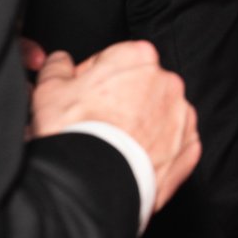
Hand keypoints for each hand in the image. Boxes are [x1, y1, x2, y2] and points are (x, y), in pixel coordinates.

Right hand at [29, 40, 200, 213]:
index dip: (94, 78)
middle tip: (95, 122)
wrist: (95, 179)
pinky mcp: (187, 147)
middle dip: (120, 100)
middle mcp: (167, 82)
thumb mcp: (50, 90)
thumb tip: (60, 62)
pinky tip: (134, 157)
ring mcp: (182, 116)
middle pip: (140, 86)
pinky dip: (158, 149)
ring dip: (141, 124)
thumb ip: (57, 67)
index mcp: (138, 57)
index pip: (114, 59)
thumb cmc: (76, 132)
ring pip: (159, 114)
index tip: (82, 95)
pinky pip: (174, 143)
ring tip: (113, 143)